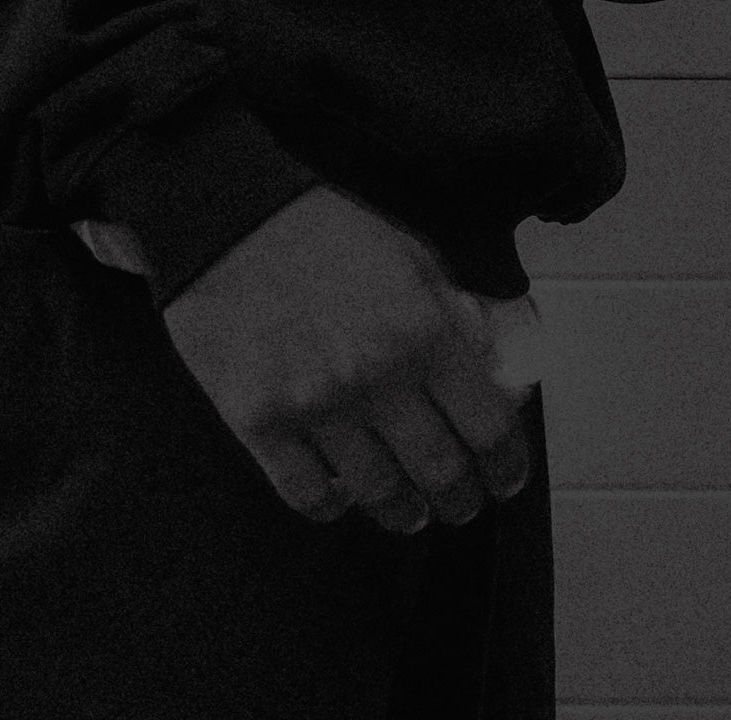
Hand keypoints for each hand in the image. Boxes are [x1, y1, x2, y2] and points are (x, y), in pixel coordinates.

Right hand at [161, 185, 532, 535]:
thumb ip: (450, 311)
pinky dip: (331, 506)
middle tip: (460, 504)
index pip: (488, 426)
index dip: (506, 465)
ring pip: (379, 493)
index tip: (504, 476)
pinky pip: (307, 494)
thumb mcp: (406, 253)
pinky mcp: (259, 421)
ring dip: (403, 512)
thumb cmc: (315, 229)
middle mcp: (375, 375)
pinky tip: (339, 497)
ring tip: (408, 511)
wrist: (224, 217)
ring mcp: (315, 404)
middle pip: (440, 472)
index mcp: (421, 329)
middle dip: (460, 500)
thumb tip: (488, 362)